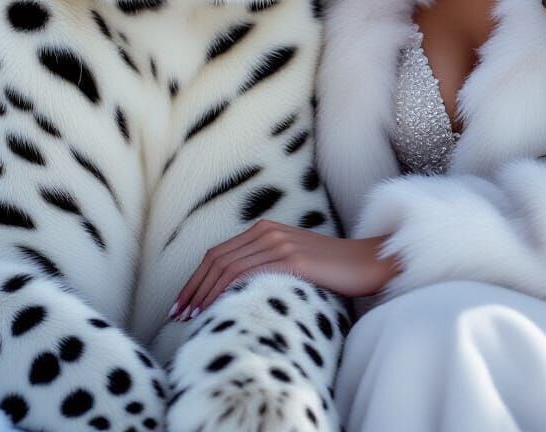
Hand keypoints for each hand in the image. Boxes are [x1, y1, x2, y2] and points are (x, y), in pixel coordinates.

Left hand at [169, 219, 398, 319]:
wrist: (367, 262)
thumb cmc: (332, 268)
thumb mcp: (292, 259)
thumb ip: (266, 263)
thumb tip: (234, 290)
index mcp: (266, 229)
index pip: (218, 254)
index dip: (196, 279)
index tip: (182, 303)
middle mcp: (268, 232)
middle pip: (216, 259)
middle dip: (193, 288)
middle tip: (178, 314)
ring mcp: (280, 244)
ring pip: (228, 268)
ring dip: (205, 294)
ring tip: (192, 318)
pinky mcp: (293, 260)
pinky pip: (251, 274)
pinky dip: (228, 292)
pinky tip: (219, 309)